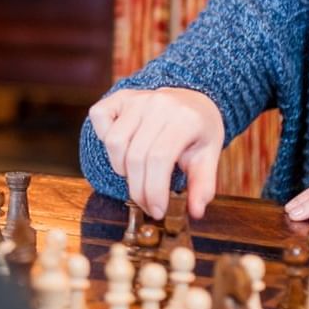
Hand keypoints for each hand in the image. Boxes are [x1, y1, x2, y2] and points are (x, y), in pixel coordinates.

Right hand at [88, 87, 224, 220]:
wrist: (192, 100)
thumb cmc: (198, 131)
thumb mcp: (209, 156)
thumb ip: (203, 185)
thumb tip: (195, 212)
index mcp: (185, 119)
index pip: (160, 159)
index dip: (154, 190)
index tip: (156, 210)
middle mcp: (158, 104)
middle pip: (136, 156)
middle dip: (138, 189)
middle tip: (145, 204)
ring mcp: (137, 98)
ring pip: (115, 141)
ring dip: (121, 167)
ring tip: (136, 175)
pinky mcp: (120, 96)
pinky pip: (100, 118)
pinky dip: (103, 138)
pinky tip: (121, 149)